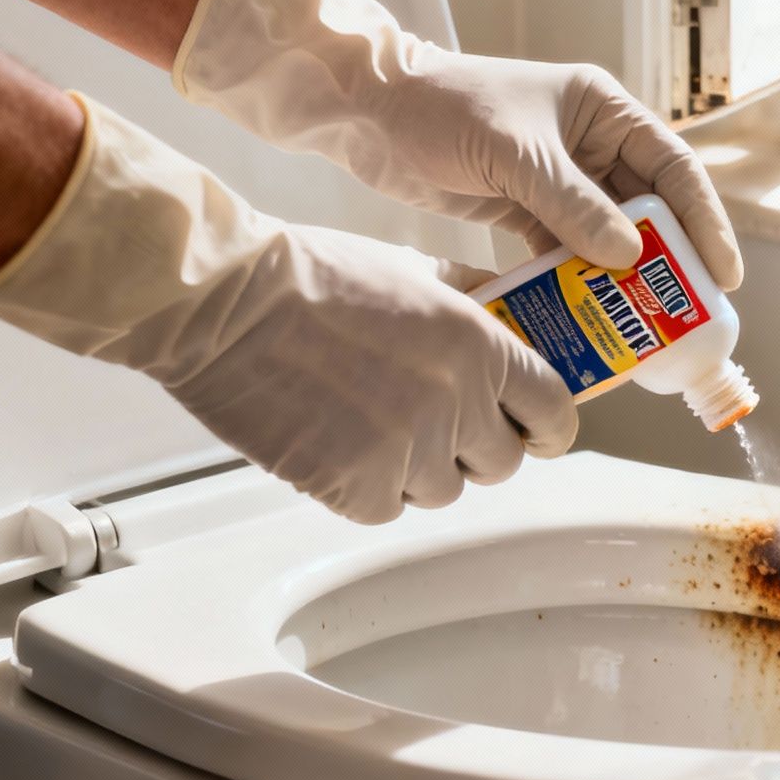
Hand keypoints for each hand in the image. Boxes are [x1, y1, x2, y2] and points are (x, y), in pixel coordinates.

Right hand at [0, 94, 575, 523]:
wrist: (224, 302)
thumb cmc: (308, 275)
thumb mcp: (414, 271)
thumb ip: (472, 303)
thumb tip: (510, 316)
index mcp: (481, 347)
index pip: (555, 414)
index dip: (548, 428)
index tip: (536, 430)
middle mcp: (456, 404)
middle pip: (503, 462)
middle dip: (477, 448)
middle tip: (440, 425)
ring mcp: (408, 451)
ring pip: (444, 491)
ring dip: (419, 470)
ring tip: (373, 426)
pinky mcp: (355, 488)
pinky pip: (386, 508)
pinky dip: (367, 488)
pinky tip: (338, 445)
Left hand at [172, 0, 743, 289]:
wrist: (368, 111)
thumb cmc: (443, 109)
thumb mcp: (516, 155)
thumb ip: (573, 204)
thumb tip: (631, 255)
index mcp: (602, 109)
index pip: (673, 167)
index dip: (704, 221)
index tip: (723, 273)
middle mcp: (590, 142)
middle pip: (648, 208)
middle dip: (667, 260)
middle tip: (685, 312)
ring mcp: (558, 178)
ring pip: (607, 236)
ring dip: (620, 278)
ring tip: (640, 325)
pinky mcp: (524, 208)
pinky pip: (564, 251)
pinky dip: (574, 281)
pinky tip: (584, 317)